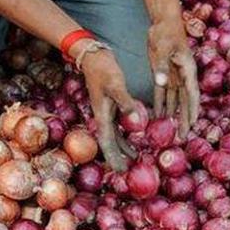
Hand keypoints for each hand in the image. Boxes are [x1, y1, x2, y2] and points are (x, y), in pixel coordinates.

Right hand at [80, 47, 137, 171]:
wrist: (94, 57)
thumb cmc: (104, 70)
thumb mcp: (115, 85)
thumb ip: (125, 102)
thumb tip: (136, 120)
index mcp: (102, 116)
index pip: (108, 143)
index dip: (114, 158)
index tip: (120, 172)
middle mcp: (103, 117)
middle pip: (110, 144)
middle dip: (118, 158)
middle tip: (128, 172)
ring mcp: (106, 113)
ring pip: (115, 136)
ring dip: (123, 148)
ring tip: (135, 160)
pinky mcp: (111, 107)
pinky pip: (118, 127)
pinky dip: (126, 136)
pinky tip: (135, 139)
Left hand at [148, 18, 199, 137]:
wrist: (163, 20)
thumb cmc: (165, 32)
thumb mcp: (163, 48)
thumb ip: (161, 66)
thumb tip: (161, 83)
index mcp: (187, 70)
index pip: (191, 95)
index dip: (191, 111)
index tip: (191, 125)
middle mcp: (183, 75)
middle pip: (185, 101)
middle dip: (184, 118)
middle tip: (182, 136)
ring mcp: (174, 75)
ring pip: (175, 99)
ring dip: (173, 114)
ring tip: (171, 131)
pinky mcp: (165, 73)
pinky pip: (163, 92)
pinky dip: (161, 103)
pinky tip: (158, 115)